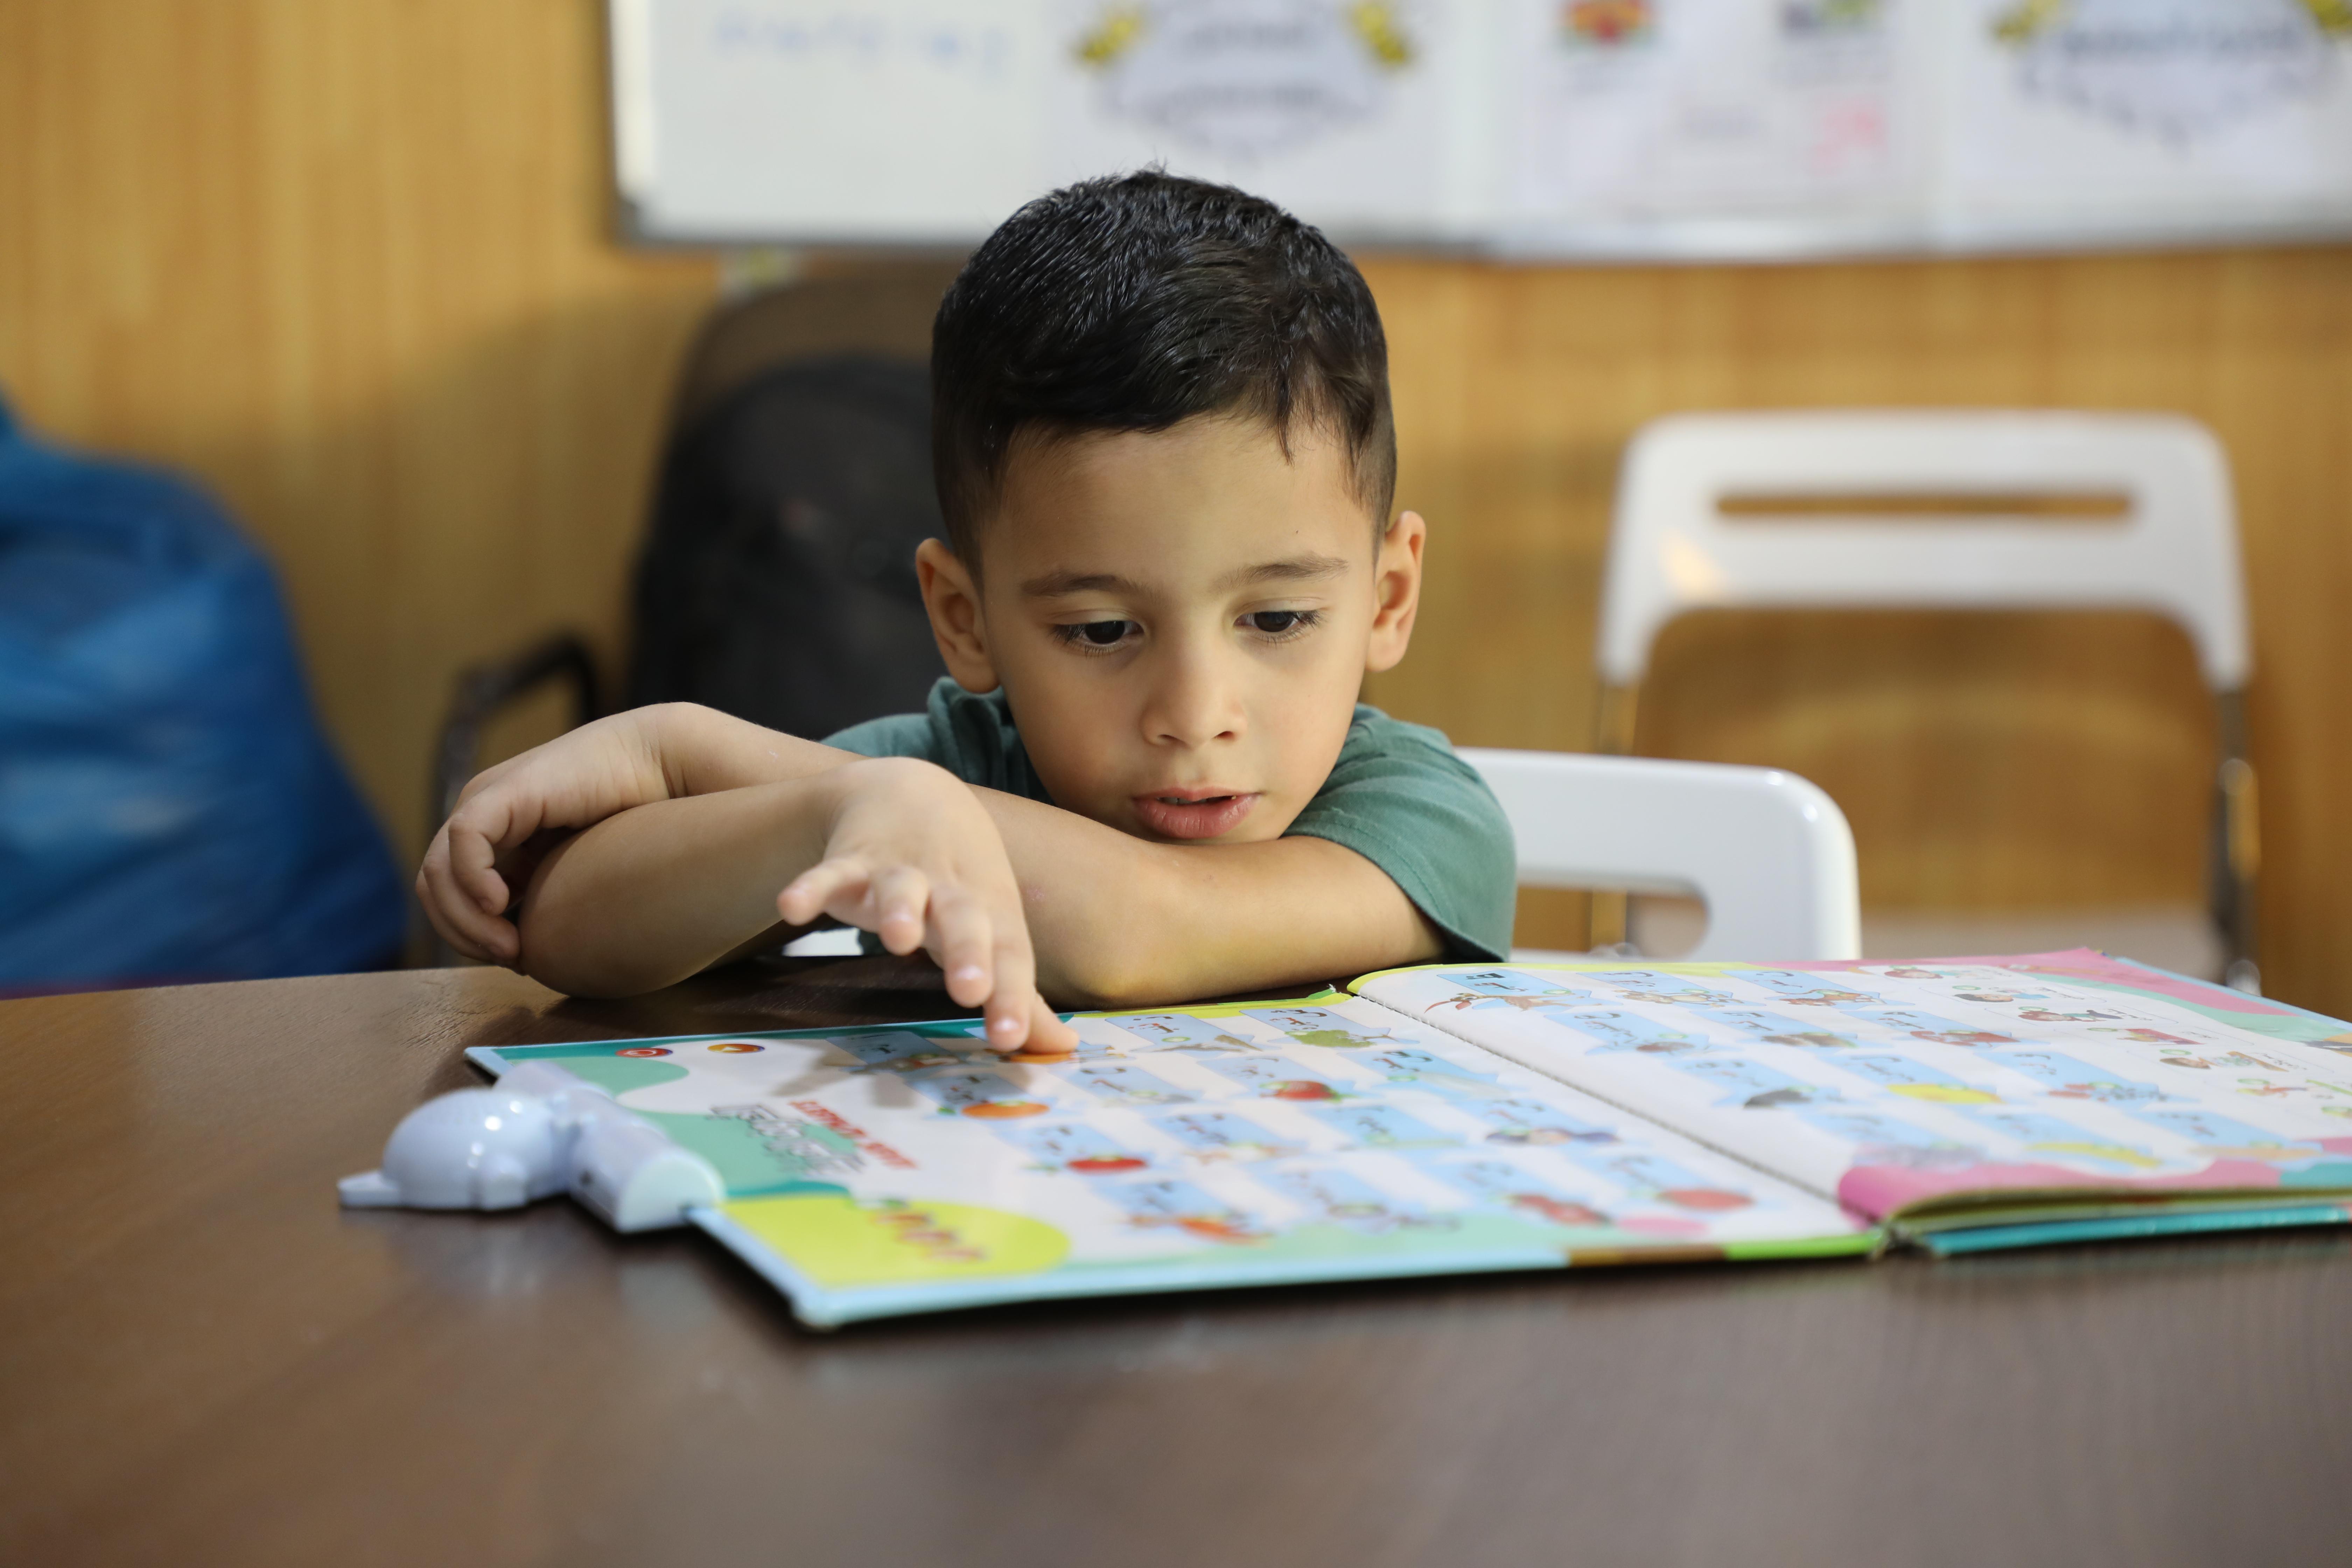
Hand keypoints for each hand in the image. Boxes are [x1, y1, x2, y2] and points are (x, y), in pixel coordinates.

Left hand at [416, 710, 676, 964]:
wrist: (666, 768)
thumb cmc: (638, 822)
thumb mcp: (574, 874)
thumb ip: (543, 903)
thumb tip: (519, 957)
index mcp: (496, 838)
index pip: (448, 896)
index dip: (469, 937)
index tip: (516, 961)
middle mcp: (482, 817)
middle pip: (435, 889)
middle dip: (464, 934)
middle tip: (511, 957)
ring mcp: (488, 800)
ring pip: (437, 871)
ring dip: (466, 919)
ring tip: (509, 943)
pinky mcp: (506, 790)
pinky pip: (465, 838)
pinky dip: (473, 879)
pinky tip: (503, 903)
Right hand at [779, 758, 1077, 1055]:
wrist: (914, 790)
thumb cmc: (961, 879)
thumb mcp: (994, 927)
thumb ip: (1019, 993)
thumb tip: (1062, 1049)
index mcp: (991, 910)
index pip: (1009, 955)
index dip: (1011, 996)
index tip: (1010, 1039)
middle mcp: (950, 888)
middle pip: (963, 918)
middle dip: (967, 951)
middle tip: (971, 989)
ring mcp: (898, 870)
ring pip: (901, 888)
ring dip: (900, 910)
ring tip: (896, 940)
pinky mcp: (850, 858)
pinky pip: (831, 872)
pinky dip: (812, 885)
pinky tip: (792, 905)